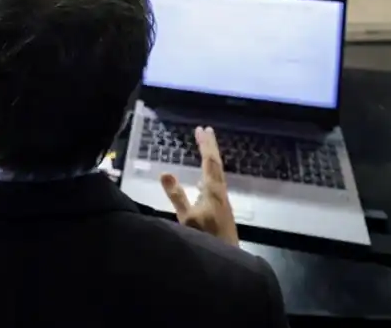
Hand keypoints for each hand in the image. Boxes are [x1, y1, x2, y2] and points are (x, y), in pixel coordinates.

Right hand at [159, 126, 238, 245]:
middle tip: (205, 130)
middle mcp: (221, 192)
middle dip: (210, 147)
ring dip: (211, 158)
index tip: (201, 129)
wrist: (227, 260)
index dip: (205, 145)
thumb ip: (176, 195)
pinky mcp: (222, 209)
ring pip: (217, 173)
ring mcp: (223, 201)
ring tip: (205, 148)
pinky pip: (216, 182)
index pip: (210, 162)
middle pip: (216, 164)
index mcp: (214, 190)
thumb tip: (164, 172)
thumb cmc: (206, 239)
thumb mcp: (187, 218)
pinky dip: (210, 172)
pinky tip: (205, 180)